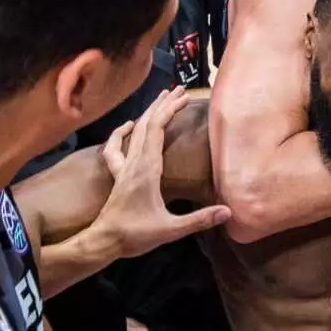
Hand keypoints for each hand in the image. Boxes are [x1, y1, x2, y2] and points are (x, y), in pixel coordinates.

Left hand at [95, 88, 232, 255]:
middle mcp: (134, 162)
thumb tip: (228, 211)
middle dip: (162, 105)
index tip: (185, 97)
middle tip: (179, 89)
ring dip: (147, 113)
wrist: (103, 241)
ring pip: (133, 131)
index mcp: (146, 169)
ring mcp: (124, 167)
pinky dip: (121, 132)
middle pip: (146, 124)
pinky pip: (116, 147)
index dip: (170, 110)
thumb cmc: (135, 234)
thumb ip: (199, 219)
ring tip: (160, 98)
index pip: (156, 129)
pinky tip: (128, 126)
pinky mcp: (118, 175)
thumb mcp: (170, 230)